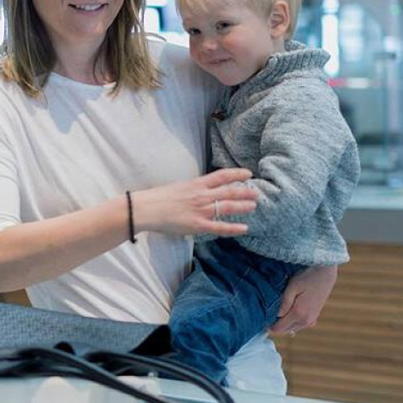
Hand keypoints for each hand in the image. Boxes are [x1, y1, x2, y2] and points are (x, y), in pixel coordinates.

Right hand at [132, 168, 257, 237]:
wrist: (144, 209)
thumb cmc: (157, 198)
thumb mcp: (177, 187)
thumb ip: (191, 190)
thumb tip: (200, 191)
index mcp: (195, 184)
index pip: (221, 176)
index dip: (236, 174)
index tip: (248, 173)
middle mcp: (201, 195)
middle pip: (229, 191)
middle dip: (245, 192)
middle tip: (257, 192)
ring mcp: (200, 210)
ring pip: (227, 207)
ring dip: (243, 206)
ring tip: (254, 206)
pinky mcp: (197, 225)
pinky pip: (220, 227)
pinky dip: (233, 228)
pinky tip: (244, 228)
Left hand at [270, 264, 336, 335]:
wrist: (325, 273)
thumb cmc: (307, 277)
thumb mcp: (292, 287)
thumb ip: (284, 303)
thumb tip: (275, 315)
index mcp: (299, 314)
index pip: (279, 329)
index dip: (268, 325)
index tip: (260, 317)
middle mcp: (306, 321)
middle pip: (284, 330)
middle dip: (274, 324)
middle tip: (266, 312)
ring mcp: (311, 321)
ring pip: (291, 328)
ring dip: (283, 322)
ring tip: (276, 309)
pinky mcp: (314, 318)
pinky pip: (298, 325)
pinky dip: (291, 321)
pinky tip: (287, 310)